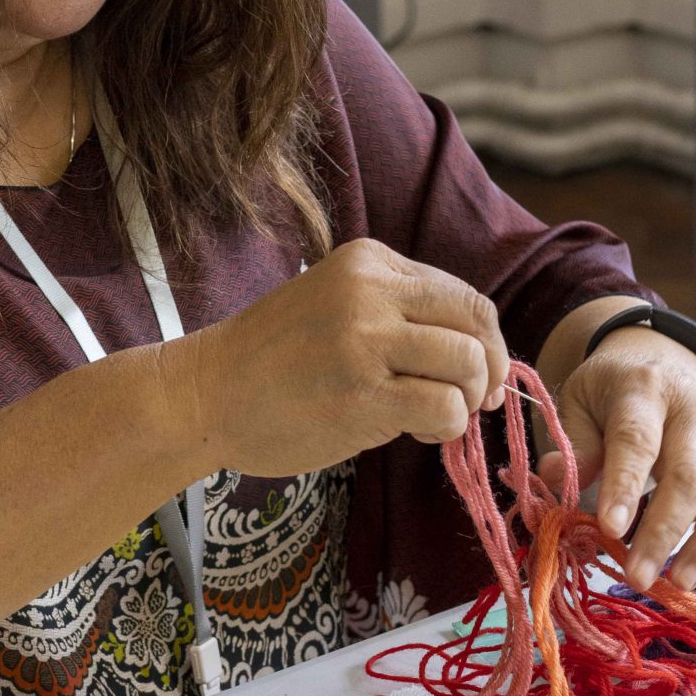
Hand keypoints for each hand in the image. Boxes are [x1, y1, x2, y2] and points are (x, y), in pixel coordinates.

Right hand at [182, 237, 509, 476]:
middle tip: (477, 401)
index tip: (477, 376)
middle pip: (476, 322)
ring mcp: (365, 341)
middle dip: (490, 368)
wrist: (205, 394)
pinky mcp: (362, 395)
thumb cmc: (271, 360)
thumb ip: (398, 312)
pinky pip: (446, 407)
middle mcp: (370, 292)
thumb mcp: (336, 304)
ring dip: (466, 401)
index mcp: (368, 261)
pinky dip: (447, 427)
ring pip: (468, 363)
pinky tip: (417, 433)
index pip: (460, 296)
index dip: (483, 341)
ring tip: (432, 420)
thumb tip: (478, 350)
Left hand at [542, 328, 695, 592]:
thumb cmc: (614, 392)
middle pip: (692, 475)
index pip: (638, 440)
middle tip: (639, 577)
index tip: (610, 529)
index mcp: (647, 390)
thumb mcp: (582, 403)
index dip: (625, 486)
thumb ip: (576, 443)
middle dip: (666, 531)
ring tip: (680, 583)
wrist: (663, 361)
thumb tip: (553, 476)